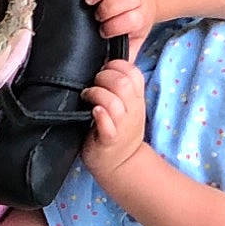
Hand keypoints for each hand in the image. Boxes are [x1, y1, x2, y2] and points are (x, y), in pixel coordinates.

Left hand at [81, 59, 147, 175]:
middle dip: (103, 78)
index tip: (104, 71)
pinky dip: (99, 115)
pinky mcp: (109, 140)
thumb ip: (121, 85)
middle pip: (123, 83)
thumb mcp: (128, 106)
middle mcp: (132, 110)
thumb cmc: (118, 130)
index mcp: (136, 99)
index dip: (116, 65)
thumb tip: (107, 59)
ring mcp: (122, 126)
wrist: (121, 165)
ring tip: (87, 98)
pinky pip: (107, 124)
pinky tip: (93, 112)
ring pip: (113, 101)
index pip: (133, 72)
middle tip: (92, 85)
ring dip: (97, 94)